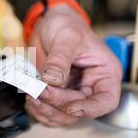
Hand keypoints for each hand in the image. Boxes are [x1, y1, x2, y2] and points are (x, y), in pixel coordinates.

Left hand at [26, 5, 121, 126]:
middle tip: (39, 92)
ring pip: (63, 115)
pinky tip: (31, 100)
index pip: (106, 100)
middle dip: (58, 104)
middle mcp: (90, 86)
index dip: (90, 109)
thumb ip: (60, 59)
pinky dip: (39, 110)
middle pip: (79, 109)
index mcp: (104, 73)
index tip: (70, 107)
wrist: (49, 23)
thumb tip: (53, 80)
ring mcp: (72, 91)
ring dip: (46, 110)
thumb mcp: (67, 37)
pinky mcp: (56, 94)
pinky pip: (50, 111)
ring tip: (31, 96)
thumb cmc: (67, 25)